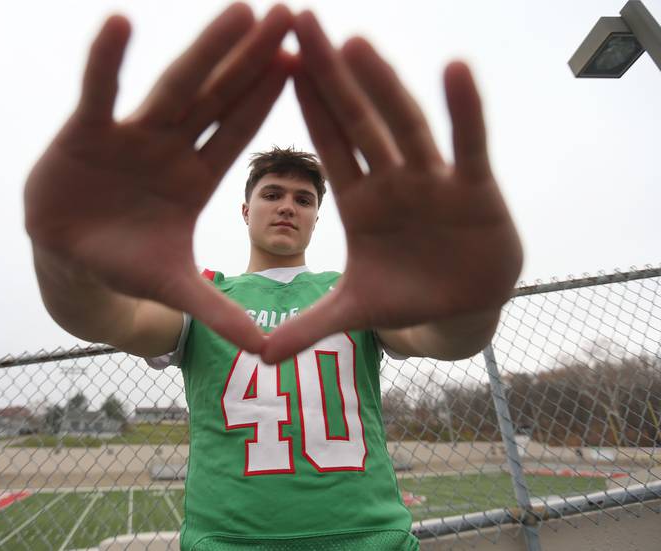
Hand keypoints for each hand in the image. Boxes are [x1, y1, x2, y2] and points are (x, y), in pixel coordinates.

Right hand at [24, 4, 292, 353]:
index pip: (240, 133)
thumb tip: (263, 350)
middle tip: (285, 15)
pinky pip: (98, 91)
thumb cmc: (125, 264)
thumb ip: (217, 311)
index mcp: (196, 179)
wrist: (69, 257)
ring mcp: (131, 136)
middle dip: (251, 59)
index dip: (270, 102)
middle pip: (217, 97)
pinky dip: (106, 63)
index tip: (305, 64)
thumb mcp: (173, 289)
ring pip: (172, 85)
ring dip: (203, 49)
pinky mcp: (85, 131)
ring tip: (238, 12)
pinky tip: (120, 24)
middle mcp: (170, 148)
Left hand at [262, 12, 522, 362]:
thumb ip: (309, 327)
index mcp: (358, 202)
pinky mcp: (475, 190)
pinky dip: (464, 113)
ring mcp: (433, 182)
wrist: (461, 305)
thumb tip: (258, 357)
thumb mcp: (354, 312)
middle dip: (329, 75)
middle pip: (356, 121)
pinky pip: (468, 146)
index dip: (301, 108)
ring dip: (382, 86)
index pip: (325, 147)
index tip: (273, 62)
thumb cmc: (407, 296)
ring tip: (356, 43)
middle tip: (301, 22)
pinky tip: (456, 71)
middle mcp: (392, 181)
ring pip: (404, 126)